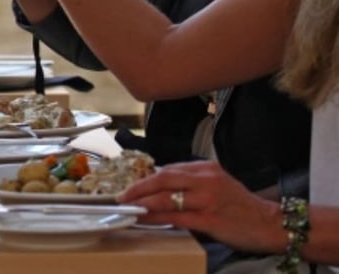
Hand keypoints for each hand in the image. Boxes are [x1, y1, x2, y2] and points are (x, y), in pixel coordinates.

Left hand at [117, 160, 282, 253]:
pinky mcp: (211, 219)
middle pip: (163, 178)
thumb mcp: (216, 185)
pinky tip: (146, 220)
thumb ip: (191, 184)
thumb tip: (160, 189)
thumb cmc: (241, 207)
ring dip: (143, 203)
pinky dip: (157, 218)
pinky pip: (176, 217)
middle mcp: (206, 179)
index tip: (130, 186)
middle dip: (138, 187)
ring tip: (128, 208)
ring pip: (166, 197)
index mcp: (206, 168)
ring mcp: (208, 199)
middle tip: (121, 196)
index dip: (146, 178)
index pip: (168, 169)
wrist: (271, 224)